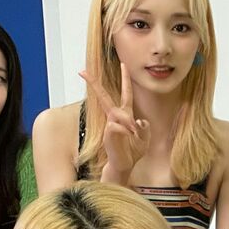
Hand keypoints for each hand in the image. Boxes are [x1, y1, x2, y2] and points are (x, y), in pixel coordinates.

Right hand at [83, 63, 150, 182]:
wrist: (125, 164)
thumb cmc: (133, 151)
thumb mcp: (145, 137)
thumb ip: (144, 128)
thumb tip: (139, 121)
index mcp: (125, 113)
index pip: (125, 92)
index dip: (125, 78)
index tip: (123, 64)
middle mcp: (115, 116)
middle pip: (104, 96)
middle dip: (94, 83)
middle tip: (83, 71)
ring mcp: (110, 124)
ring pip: (118, 114)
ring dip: (129, 125)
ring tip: (134, 134)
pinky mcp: (108, 133)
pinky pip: (118, 127)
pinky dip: (127, 132)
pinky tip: (129, 138)